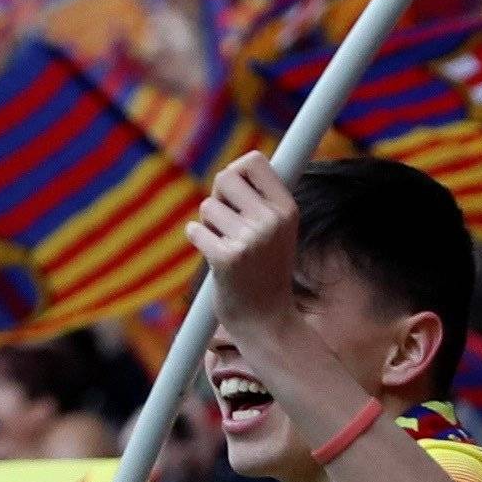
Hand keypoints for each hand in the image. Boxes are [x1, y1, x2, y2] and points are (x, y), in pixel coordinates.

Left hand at [188, 154, 307, 328]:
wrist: (265, 320)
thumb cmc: (265, 270)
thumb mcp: (277, 230)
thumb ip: (260, 199)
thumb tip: (231, 170)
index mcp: (287, 209)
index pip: (254, 161)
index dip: (237, 171)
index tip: (235, 193)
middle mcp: (272, 221)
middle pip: (225, 176)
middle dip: (218, 196)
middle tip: (226, 221)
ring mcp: (250, 240)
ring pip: (207, 206)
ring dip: (208, 223)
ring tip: (225, 245)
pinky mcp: (226, 258)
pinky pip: (194, 230)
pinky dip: (197, 239)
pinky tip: (213, 257)